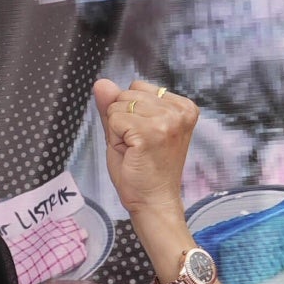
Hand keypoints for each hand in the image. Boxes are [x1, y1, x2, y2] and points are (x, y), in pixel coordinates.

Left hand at [91, 78, 200, 228]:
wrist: (153, 201)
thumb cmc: (144, 171)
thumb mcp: (127, 130)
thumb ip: (114, 105)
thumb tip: (101, 82)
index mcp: (183, 106)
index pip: (137, 86)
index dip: (131, 112)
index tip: (144, 137)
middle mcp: (179, 110)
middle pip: (127, 93)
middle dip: (123, 119)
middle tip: (137, 146)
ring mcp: (167, 120)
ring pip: (118, 105)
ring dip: (118, 130)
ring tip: (135, 150)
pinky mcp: (151, 132)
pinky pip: (114, 119)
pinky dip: (115, 137)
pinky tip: (132, 153)